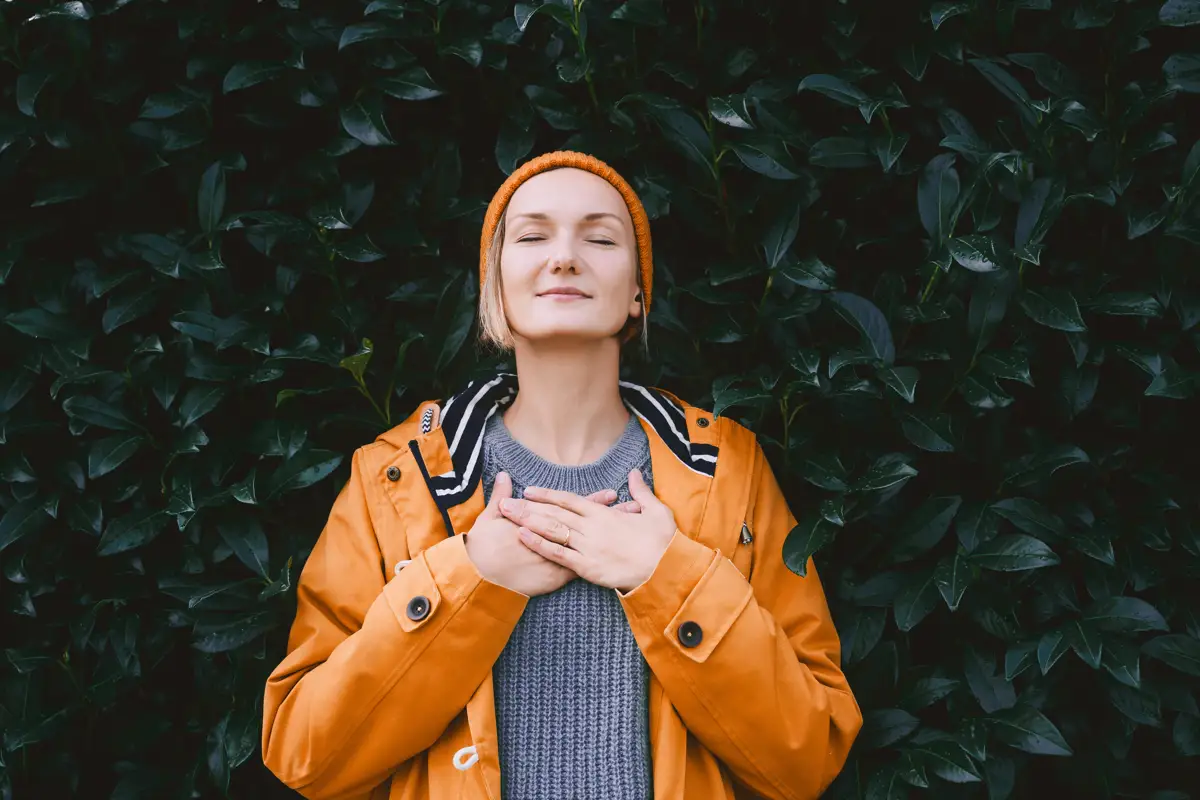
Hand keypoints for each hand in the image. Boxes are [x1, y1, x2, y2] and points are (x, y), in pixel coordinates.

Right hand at [463, 475, 638, 596]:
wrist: (480, 577)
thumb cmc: (483, 547)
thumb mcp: (490, 519)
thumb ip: (500, 497)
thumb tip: (503, 476)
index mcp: (542, 522)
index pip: (573, 508)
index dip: (594, 501)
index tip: (612, 493)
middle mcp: (553, 538)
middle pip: (588, 527)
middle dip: (611, 518)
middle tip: (634, 509)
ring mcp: (556, 558)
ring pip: (590, 548)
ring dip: (611, 542)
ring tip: (632, 533)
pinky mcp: (554, 578)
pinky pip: (579, 571)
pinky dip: (597, 567)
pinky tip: (615, 564)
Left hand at [498, 469, 675, 593]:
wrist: (666, 570)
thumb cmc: (663, 542)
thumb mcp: (656, 511)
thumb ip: (640, 492)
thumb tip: (634, 474)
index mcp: (604, 513)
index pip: (570, 500)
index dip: (547, 494)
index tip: (529, 490)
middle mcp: (592, 527)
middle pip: (554, 513)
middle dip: (527, 507)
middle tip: (504, 503)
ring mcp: (588, 547)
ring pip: (552, 531)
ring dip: (527, 522)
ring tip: (507, 516)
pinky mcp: (587, 567)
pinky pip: (559, 554)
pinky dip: (540, 545)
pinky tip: (523, 538)